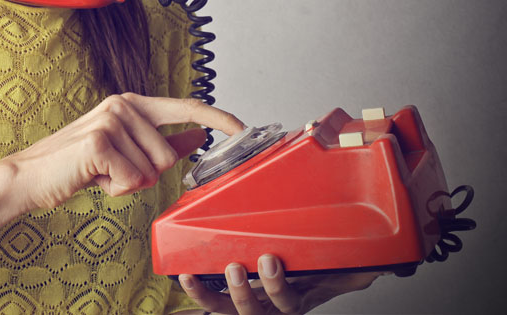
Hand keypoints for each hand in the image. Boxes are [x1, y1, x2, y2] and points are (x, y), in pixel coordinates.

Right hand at [5, 93, 244, 210]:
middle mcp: (123, 105)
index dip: (217, 118)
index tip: (242, 129)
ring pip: (151, 172)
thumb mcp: (122, 149)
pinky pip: (132, 181)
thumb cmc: (77, 164)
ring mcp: (111, 120)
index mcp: (130, 103)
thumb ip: (161, 141)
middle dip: (143, 175)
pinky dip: (114, 190)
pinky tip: (92, 178)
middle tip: (111, 171)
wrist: (31, 176)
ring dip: (126, 184)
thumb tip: (199, 137)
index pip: (184, 107)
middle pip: (168, 157)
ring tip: (99, 173)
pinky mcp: (100, 142)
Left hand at [178, 256, 380, 313]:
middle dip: (247, 289)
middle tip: (243, 263)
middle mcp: (270, 309)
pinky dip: (197, 292)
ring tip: (206, 271)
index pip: (288, 302)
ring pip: (229, 311)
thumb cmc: (314, 277)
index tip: (271, 259)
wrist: (296, 284)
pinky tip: (185, 275)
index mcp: (296, 301)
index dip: (277, 287)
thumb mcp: (336, 275)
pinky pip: (210, 304)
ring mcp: (247, 306)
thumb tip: (383, 264)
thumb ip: (355, 270)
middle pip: (257, 311)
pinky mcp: (227, 299)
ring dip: (216, 294)